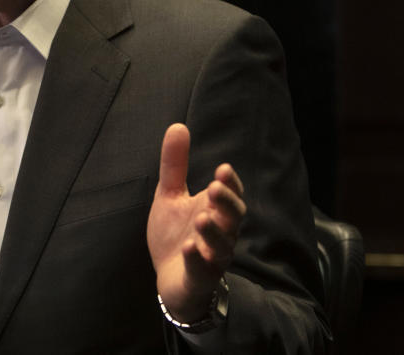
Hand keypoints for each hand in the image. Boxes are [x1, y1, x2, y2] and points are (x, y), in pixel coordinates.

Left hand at [147, 123, 245, 321]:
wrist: (169, 278)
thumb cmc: (175, 235)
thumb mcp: (170, 195)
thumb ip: (174, 164)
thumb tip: (178, 126)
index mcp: (215, 211)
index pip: (231, 195)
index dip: (230, 184)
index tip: (223, 169)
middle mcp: (220, 233)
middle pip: (233, 217)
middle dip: (226, 202)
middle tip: (214, 187)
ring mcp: (211, 257)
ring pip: (221, 245)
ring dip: (213, 232)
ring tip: (201, 219)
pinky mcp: (198, 277)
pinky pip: (202, 269)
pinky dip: (197, 259)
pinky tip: (189, 248)